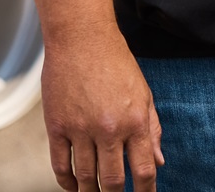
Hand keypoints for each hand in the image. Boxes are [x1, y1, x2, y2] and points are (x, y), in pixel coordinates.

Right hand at [42, 28, 163, 191]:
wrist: (81, 37)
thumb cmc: (115, 61)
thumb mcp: (144, 93)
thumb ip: (152, 129)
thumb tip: (158, 162)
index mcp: (135, 121)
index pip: (144, 171)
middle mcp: (109, 128)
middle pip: (113, 181)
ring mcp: (80, 128)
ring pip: (85, 177)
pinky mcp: (56, 125)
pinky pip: (60, 164)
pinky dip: (66, 181)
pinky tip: (73, 186)